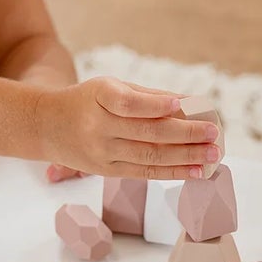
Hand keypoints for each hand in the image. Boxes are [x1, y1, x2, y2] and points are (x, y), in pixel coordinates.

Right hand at [38, 77, 221, 179]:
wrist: (47, 126)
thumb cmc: (87, 101)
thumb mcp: (111, 87)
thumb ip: (148, 95)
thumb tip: (190, 104)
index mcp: (98, 97)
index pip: (129, 103)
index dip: (155, 105)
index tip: (181, 104)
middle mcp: (98, 127)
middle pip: (147, 133)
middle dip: (185, 135)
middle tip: (213, 134)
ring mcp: (101, 152)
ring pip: (149, 157)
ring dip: (185, 158)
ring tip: (212, 155)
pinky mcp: (106, 171)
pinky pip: (144, 173)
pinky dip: (172, 173)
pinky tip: (195, 171)